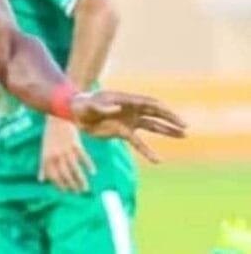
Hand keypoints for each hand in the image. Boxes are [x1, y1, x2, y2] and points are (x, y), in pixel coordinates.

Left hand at [39, 117, 94, 192]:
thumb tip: (41, 180)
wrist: (57, 118)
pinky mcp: (75, 143)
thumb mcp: (43, 150)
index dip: (60, 185)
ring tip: (85, 188)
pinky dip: (89, 165)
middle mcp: (56, 155)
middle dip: (72, 185)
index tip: (67, 192)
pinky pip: (83, 156)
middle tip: (78, 192)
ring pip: (75, 168)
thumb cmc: (50, 135)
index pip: (53, 176)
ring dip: (81, 180)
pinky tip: (93, 172)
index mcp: (47, 157)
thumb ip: (43, 166)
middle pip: (65, 174)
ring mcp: (66, 149)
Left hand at [70, 91, 185, 162]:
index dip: (163, 110)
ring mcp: (129, 121)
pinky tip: (159, 160)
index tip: (176, 118)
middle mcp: (131, 110)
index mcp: (126, 100)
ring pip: (152, 126)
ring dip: (166, 131)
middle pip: (155, 114)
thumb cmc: (83, 105)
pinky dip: (148, 151)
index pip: (150, 104)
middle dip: (170, 120)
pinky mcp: (123, 132)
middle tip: (185, 127)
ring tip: (183, 136)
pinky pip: (139, 143)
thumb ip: (103, 107)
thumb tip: (118, 107)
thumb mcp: (91, 105)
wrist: (75, 113)